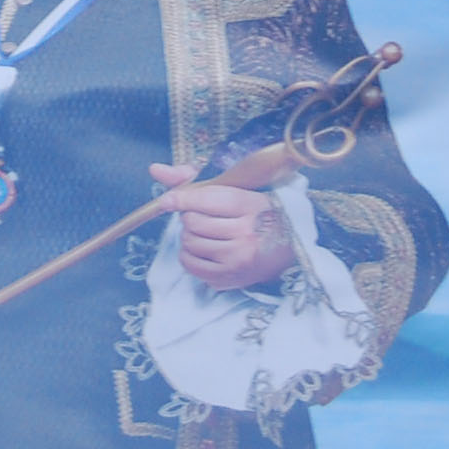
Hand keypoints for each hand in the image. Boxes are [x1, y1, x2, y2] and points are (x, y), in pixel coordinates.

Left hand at [152, 162, 294, 292]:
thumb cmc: (263, 212)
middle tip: (204, 216)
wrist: (294, 246)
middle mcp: (244, 235)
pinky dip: (190, 256)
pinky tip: (203, 249)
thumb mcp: (240, 188)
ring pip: (189, 244)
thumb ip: (195, 178)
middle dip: (190, 217)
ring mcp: (236, 260)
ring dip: (190, 236)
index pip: (205, 199)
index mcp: (250, 207)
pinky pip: (192, 266)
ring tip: (205, 233)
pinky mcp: (229, 279)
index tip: (169, 200)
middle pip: (192, 222)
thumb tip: (155, 169)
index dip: (181, 198)